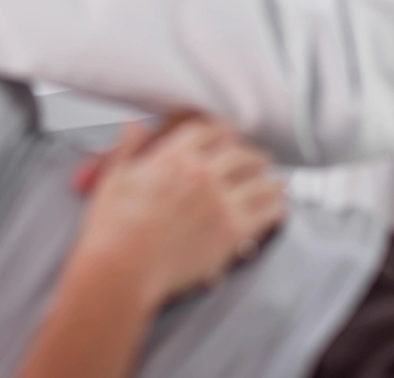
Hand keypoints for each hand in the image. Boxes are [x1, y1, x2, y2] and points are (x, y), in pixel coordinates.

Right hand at [69, 119, 285, 310]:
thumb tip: (134, 126)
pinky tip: (280, 207)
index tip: (230, 134)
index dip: (223, 130)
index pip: (209, 131)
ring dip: (271, 180)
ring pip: (261, 182)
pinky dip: (277, 207)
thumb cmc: (114, 227)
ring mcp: (221, 202)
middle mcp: (202, 174)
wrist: (124, 266)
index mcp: (173, 158)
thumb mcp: (114, 178)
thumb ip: (127, 148)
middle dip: (252, 155)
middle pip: (241, 154)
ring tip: (277, 183)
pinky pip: (268, 212)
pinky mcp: (233, 231)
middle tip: (258, 160)